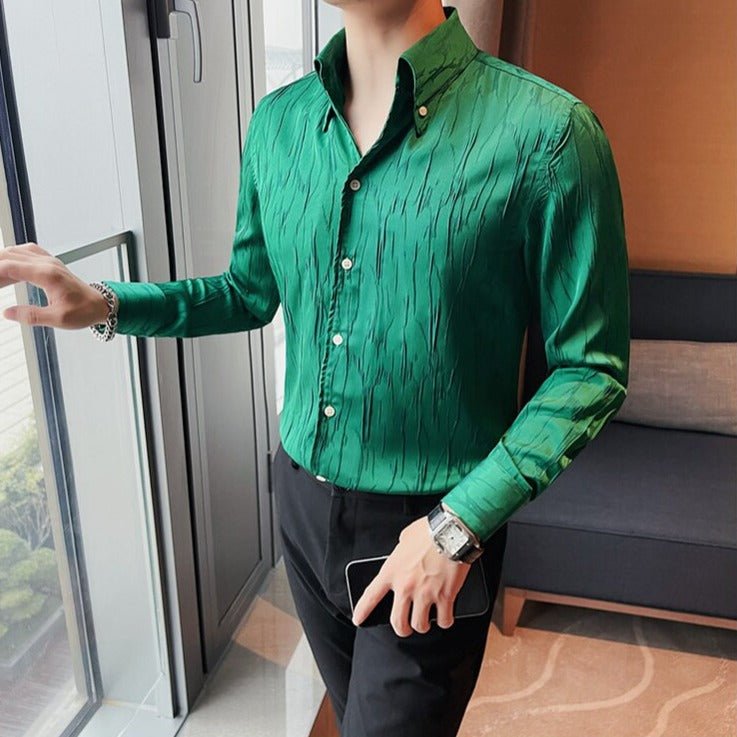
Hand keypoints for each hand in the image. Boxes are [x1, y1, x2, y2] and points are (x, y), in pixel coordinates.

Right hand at [0, 242, 108, 327]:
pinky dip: (12, 257)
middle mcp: (47, 263)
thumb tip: (7, 313)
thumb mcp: (58, 319)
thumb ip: (31, 316)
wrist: (100, 304)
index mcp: (47, 275)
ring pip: (16, 252)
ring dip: (2, 261)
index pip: (10, 267)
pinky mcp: (50, 262)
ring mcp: (49, 260)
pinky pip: (26, 252)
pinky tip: (6, 266)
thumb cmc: (83, 311)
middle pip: (9, 256)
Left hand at [351, 515, 471, 635]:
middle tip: (405, 627)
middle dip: (402, 628)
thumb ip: (401, 550)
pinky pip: (444, 620)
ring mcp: (425, 593)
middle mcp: (406, 586)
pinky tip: (445, 617)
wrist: (451, 531)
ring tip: (427, 621)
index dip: (363, 610)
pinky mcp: (445, 597)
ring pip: (420, 625)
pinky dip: (445, 621)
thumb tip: (404, 552)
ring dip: (423, 626)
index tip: (359, 619)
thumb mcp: (406, 537)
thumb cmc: (430, 531)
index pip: (371, 595)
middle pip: (397, 621)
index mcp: (392, 571)